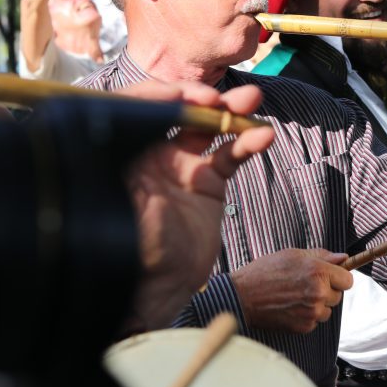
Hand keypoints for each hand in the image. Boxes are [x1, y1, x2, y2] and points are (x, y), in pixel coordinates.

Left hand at [120, 81, 274, 328]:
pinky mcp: (208, 182)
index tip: (184, 95)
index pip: (139, 108)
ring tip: (252, 98)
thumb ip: (133, 164)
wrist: (159, 291)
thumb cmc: (132, 251)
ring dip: (231, 111)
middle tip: (220, 96)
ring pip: (209, 127)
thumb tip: (137, 120)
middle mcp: (151, 154)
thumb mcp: (125, 203)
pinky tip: (264, 136)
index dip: (162, 95)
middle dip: (202, 98)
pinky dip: (248, 143)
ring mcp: (183, 166)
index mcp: (122, 152)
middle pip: (179, 111)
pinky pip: (230, 155)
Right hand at [231, 248, 353, 333]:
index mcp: (318, 272)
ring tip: (296, 296)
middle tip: (305, 284)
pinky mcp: (303, 327)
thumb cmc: (265, 271)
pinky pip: (315, 321)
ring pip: (327, 310)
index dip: (339, 277)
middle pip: (338, 295)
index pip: (348, 280)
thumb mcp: (293, 255)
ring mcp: (311, 312)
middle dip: (327, 290)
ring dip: (318, 305)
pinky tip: (291, 307)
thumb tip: (344, 258)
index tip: (330, 277)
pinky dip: (307, 316)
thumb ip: (322, 256)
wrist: (242, 296)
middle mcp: (318, 293)